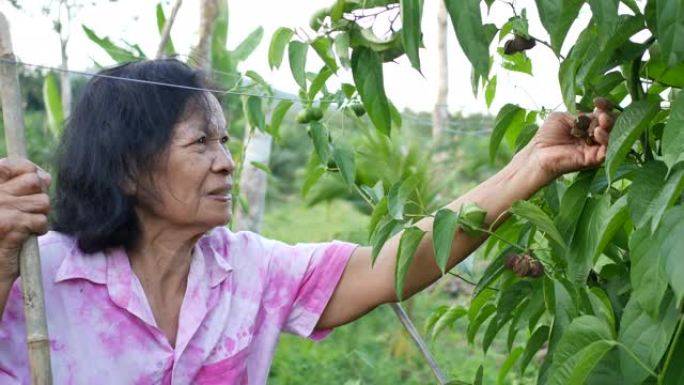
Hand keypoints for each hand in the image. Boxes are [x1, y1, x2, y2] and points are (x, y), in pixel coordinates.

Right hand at [0, 158, 50, 283]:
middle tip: (30, 212)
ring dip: (40, 215)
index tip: (36, 183)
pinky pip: (41, 220)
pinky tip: (25, 238)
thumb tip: (45, 177)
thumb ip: (19, 188)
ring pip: (42, 202)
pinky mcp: (10, 225)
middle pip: (34, 181)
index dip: (30, 170)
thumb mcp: (3, 206)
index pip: (13, 163)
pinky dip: (39, 230)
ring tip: (26, 226)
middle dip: (39, 197)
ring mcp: (0, 207)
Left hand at [521, 98, 615, 184]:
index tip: (597, 101)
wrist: (538, 153)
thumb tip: (596, 113)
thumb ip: (580, 115)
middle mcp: (594, 136)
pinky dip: (606, 139)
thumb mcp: (563, 117)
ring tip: (602, 120)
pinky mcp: (594, 159)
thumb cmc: (547, 135)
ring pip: (613, 136)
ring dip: (609, 125)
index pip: (603, 113)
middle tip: (602, 114)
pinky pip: (607, 150)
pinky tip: (598, 132)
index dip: (604, 106)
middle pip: (612, 124)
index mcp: (588, 125)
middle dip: (609, 116)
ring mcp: (595, 148)